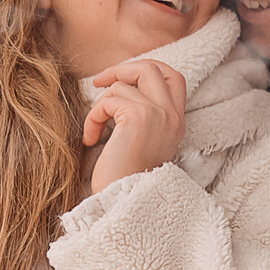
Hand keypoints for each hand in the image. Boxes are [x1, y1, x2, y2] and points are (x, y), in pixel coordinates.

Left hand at [80, 59, 186, 196]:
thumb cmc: (127, 177)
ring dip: (99, 105)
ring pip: (122, 85)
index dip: (147, 68)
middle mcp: (172, 115)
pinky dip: (93, 117)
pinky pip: (107, 101)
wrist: (125, 201)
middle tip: (99, 82)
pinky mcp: (138, 117)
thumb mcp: (144, 140)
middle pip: (150, 68)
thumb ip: (144, 114)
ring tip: (95, 129)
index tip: (123, 77)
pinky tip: (92, 139)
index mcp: (177, 120)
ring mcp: (158, 114)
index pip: (173, 76)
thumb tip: (120, 85)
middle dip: (121, 70)